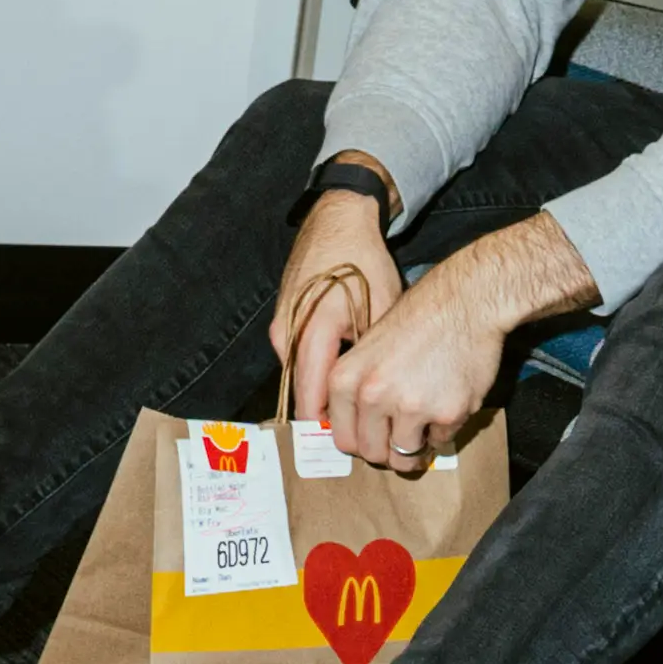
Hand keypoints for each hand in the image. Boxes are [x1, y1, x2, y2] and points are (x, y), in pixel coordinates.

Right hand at [270, 188, 396, 417]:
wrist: (337, 219)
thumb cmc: (362, 261)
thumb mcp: (380, 309)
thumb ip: (372, 356)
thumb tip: (382, 400)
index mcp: (310, 333)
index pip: (310, 400)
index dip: (331, 427)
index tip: (355, 443)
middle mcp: (286, 334)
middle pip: (302, 393)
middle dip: (327, 415)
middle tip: (359, 432)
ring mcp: (280, 326)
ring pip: (300, 376)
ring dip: (323, 393)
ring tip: (353, 409)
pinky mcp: (283, 320)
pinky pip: (298, 358)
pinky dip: (318, 371)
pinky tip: (342, 375)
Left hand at [309, 212, 592, 473]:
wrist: (464, 301)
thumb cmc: (417, 320)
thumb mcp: (368, 350)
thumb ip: (356, 391)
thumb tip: (355, 433)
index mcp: (345, 381)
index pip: (343, 440)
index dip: (362, 441)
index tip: (376, 436)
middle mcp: (372, 397)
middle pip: (372, 454)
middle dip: (388, 450)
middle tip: (403, 434)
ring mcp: (410, 407)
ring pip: (404, 457)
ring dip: (415, 446)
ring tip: (425, 421)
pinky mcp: (447, 414)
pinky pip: (440, 443)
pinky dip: (444, 430)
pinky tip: (447, 399)